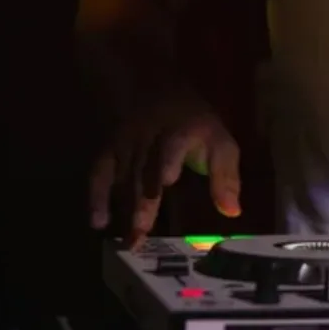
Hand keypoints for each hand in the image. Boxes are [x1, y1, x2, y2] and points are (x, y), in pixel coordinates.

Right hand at [89, 98, 240, 246]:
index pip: (172, 144)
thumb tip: (232, 213)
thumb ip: (225, 177)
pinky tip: (99, 223)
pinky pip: (99, 174)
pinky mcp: (109, 150)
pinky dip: (96, 197)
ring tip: (129, 241)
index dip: (167, 159)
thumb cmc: (194, 124)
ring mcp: (125, 144)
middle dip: (142, 202)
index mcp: (180, 132)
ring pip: (123, 177)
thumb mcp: (219, 142)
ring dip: (124, 209)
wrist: (157, 88)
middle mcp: (148, 138)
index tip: (166, 181)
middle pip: (144, 170)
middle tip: (142, 233)